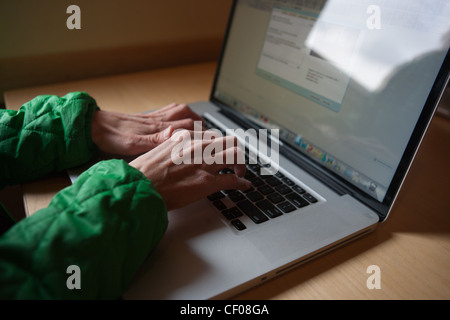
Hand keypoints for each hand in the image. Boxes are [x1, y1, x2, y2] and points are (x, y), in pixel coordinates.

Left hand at [91, 103, 202, 155]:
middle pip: (190, 118)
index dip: (204, 135)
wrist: (93, 126)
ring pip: (182, 112)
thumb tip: (176, 134)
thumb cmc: (110, 137)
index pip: (189, 127)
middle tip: (213, 138)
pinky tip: (182, 117)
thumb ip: (155, 140)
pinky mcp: (149, 117)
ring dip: (195, 118)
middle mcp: (159, 120)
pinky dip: (181, 112)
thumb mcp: (131, 145)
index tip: (214, 142)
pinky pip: (170, 110)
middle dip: (204, 127)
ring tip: (203, 128)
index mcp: (158, 128)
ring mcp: (155, 117)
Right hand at [129, 130, 250, 210]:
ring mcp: (203, 163)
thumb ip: (171, 148)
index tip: (221, 151)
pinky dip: (241, 183)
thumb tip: (176, 153)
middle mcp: (196, 147)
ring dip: (241, 166)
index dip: (219, 145)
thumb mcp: (156, 151)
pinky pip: (232, 180)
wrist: (138, 188)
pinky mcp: (207, 181)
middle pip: (228, 142)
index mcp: (184, 138)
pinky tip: (243, 186)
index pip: (211, 136)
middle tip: (235, 162)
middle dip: (235, 152)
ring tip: (241, 173)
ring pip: (234, 156)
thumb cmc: (142, 174)